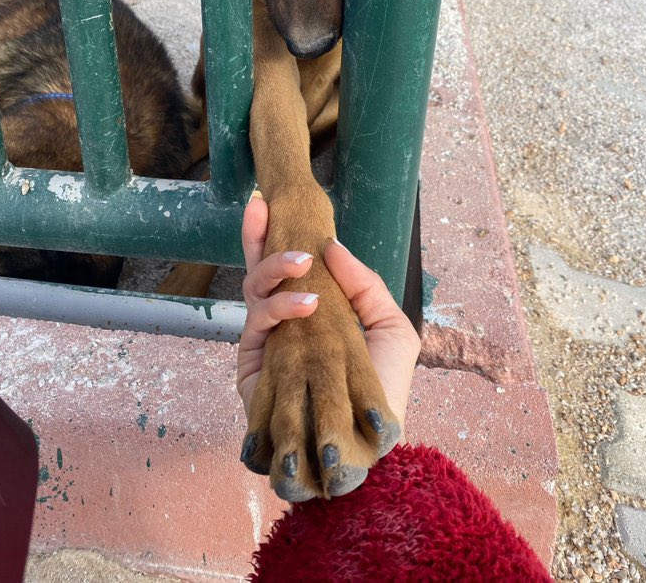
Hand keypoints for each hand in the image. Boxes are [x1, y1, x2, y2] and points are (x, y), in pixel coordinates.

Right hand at [238, 193, 420, 437]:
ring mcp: (268, 341)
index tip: (269, 201)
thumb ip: (366, 286)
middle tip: (262, 207)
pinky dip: (278, 307)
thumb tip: (333, 247)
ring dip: (272, 266)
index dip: (277, 234)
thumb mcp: (391, 328)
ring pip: (254, 289)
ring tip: (301, 261)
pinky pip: (257, 323)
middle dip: (256, 234)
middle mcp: (287, 321)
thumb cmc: (383, 389)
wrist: (369, 444)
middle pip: (260, 268)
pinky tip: (305, 303)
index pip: (291, 266)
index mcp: (316, 310)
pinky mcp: (254, 365)